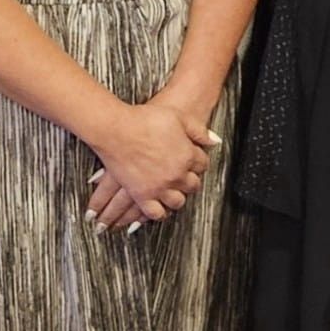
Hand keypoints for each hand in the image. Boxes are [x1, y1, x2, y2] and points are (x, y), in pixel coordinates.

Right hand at [86, 100, 212, 231]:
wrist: (116, 129)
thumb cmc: (143, 120)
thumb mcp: (177, 117)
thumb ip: (198, 131)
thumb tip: (213, 141)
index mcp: (187, 155)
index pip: (202, 164)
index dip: (197, 162)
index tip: (193, 161)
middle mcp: (176, 175)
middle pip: (192, 185)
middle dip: (190, 181)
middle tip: (185, 178)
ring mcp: (160, 187)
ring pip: (177, 201)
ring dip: (177, 197)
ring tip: (172, 193)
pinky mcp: (142, 195)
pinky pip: (156, 213)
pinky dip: (159, 212)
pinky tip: (158, 207)